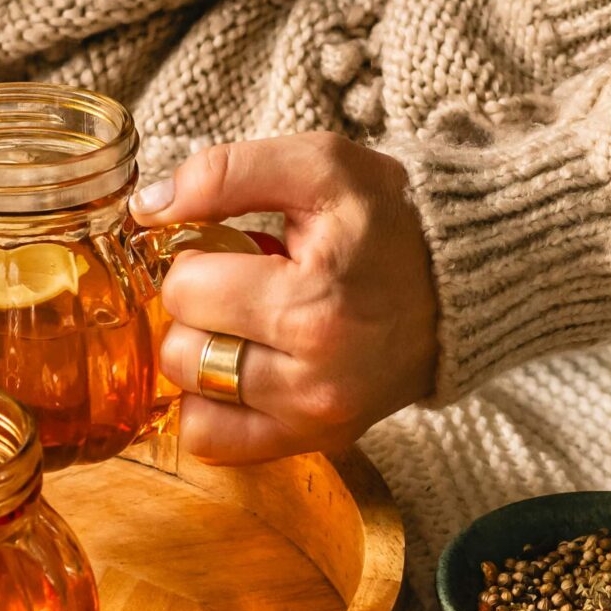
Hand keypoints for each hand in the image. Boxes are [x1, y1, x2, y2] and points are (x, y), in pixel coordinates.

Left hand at [135, 134, 439, 463]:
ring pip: (190, 400)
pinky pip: (215, 443)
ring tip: (247, 327)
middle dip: (197, 312)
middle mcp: (313, 376)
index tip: (233, 249)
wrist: (461, 285)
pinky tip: (240, 368)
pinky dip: (211, 407)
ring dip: (202, 358)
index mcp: (313, 301)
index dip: (196, 258)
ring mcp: (315, 418)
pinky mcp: (316, 441)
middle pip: (180, 351)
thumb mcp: (321, 166)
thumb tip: (149, 207)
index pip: (185, 288)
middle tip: (239, 289)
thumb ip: (227, 172)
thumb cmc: (390, 222)